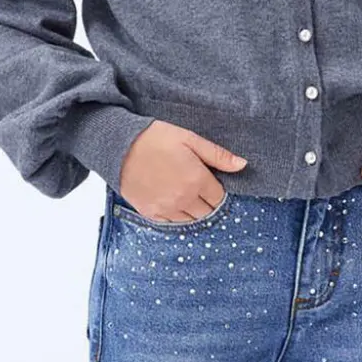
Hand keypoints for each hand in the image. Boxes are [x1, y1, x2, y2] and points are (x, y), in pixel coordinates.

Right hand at [117, 120, 247, 222]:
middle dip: (207, 201)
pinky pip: (172, 222)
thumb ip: (217, 155)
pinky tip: (170, 199)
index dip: (217, 189)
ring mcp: (167, 209)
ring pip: (191, 219)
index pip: (219, 197)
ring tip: (183, 192)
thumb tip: (242, 165)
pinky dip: (175, 214)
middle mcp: (184, 199)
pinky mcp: (151, 213)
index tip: (210, 181)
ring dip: (192, 209)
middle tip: (197, 187)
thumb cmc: (155, 138)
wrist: (119, 146)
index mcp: (197, 180)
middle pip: (207, 212)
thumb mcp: (190, 139)